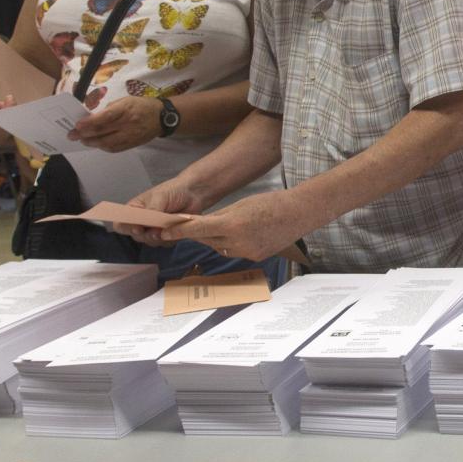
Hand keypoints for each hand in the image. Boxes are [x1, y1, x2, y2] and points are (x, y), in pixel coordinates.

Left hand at [68, 96, 162, 152]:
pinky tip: (96, 144)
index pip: (106, 117)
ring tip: (83, 140)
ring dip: (92, 142)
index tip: (78, 125)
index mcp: (126, 109)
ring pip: (107, 143)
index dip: (90, 122)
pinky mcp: (133, 144)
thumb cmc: (141, 105)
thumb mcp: (126, 100)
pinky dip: (103, 147)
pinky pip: (115, 149)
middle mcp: (128, 123)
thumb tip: (93, 117)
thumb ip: (110, 109)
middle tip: (72, 135)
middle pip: (103, 131)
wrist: (162, 117)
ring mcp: (131, 135)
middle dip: (84, 134)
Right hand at [115, 178, 207, 245]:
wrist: (193, 193)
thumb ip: (151, 209)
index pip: (121, 224)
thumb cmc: (172, 190)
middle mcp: (142, 222)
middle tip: (158, 230)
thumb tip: (144, 223)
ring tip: (170, 226)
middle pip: (136, 237)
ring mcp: (154, 229)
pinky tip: (177, 228)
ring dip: (159, 238)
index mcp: (134, 210)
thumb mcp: (160, 196)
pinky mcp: (167, 235)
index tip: (139, 228)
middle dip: (146, 235)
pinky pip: (164, 244)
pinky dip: (170, 239)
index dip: (127, 229)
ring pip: (150, 242)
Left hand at [158, 188, 311, 261]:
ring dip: (215, 239)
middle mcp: (238, 242)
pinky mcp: (255, 258)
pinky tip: (241, 234)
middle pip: (207, 240)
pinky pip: (234, 252)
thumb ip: (220, 217)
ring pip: (220, 247)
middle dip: (197, 233)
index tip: (164, 233)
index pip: (198, 229)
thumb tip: (201, 223)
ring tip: (224, 226)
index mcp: (233, 224)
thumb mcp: (241, 204)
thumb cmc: (271, 203)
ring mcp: (247, 253)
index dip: (179, 232)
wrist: (298, 214)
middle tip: (186, 227)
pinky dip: (231, 244)